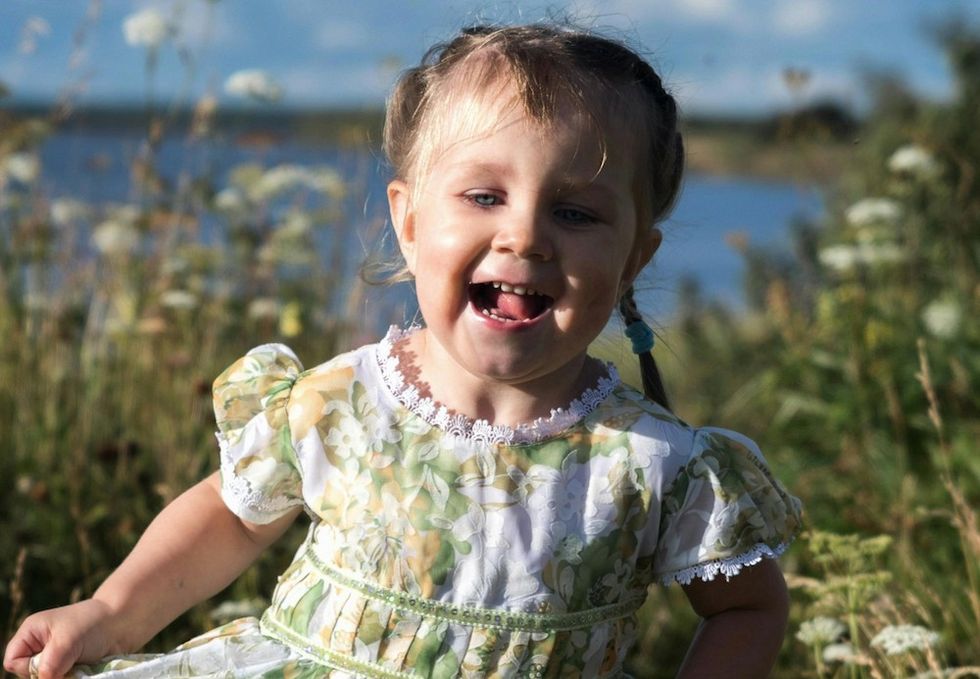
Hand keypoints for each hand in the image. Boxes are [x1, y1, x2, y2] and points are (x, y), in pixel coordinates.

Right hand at [3, 599, 117, 678]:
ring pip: (48, 678)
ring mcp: (55, 658)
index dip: (29, 666)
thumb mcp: (67, 642)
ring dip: (64, 677)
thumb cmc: (93, 624)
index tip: (51, 660)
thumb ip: (49, 665)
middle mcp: (40, 646)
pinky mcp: (69, 667)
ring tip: (80, 664)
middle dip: (50, 673)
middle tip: (70, 662)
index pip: (13, 661)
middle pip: (30, 675)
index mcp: (32, 633)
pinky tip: (85, 670)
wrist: (124, 622)